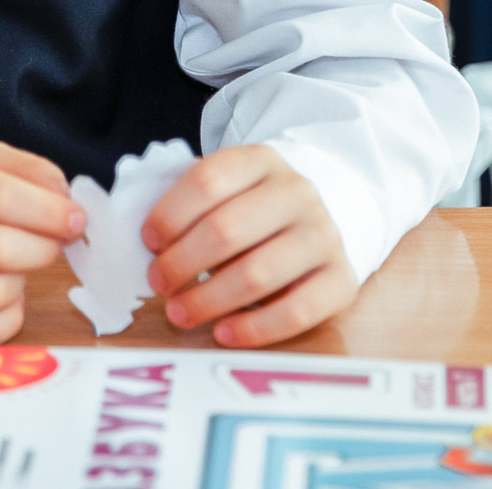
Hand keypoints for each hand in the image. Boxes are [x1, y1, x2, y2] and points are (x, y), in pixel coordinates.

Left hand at [143, 145, 354, 345]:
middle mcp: (297, 193)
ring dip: (208, 298)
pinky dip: (254, 327)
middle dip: (181, 262)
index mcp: (260, 161)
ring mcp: (324, 236)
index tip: (148, 240)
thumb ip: (190, 204)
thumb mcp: (228, 188)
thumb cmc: (255, 208)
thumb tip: (149, 244)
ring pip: (257, 274)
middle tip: (157, 282)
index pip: (207, 181)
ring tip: (178, 312)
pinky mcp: (343, 280)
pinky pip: (296, 312)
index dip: (170, 214)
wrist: (324, 217)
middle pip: (226, 229)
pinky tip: (223, 332)